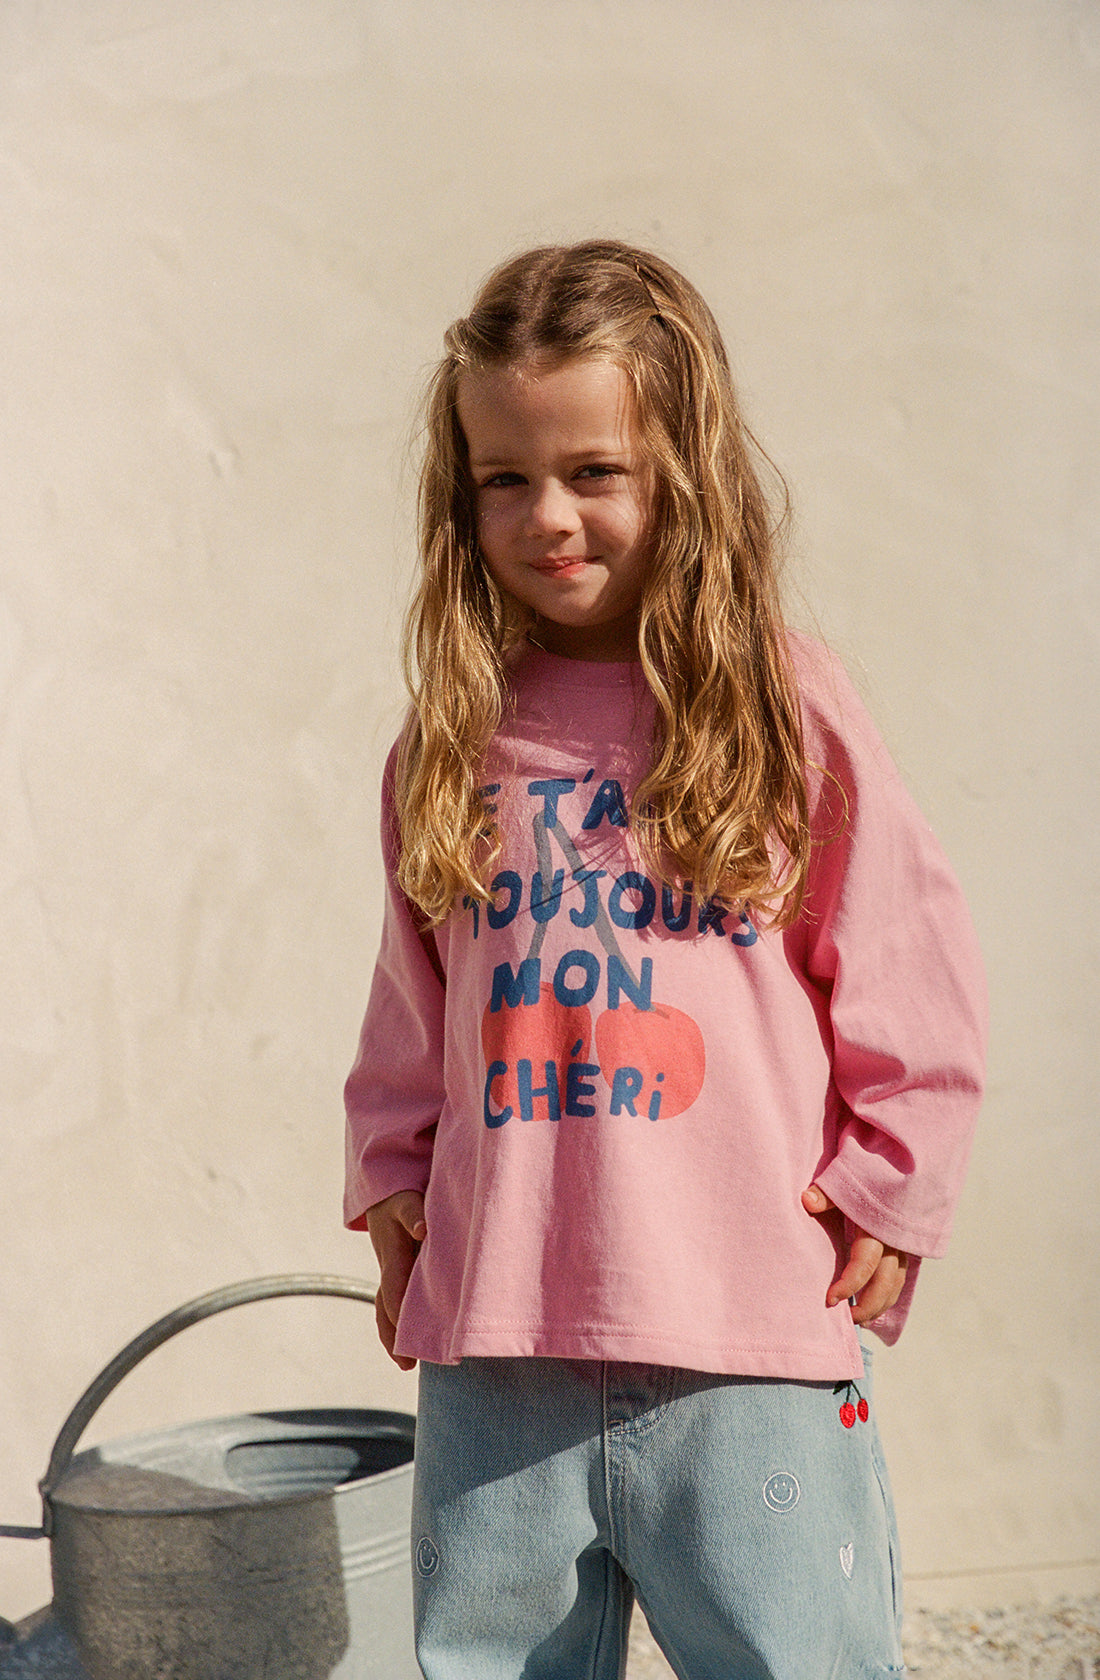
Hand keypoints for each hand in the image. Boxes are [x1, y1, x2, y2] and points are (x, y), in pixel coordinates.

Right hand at [365, 1189, 426, 1370]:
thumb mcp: (406, 1199)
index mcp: (392, 1255)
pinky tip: (413, 1341)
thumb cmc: (399, 1196)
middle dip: (394, 1335)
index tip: (409, 1335)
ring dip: (394, 1334)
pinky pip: (394, 1303)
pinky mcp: (397, 1273)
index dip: (400, 1312)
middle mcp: (388, 1268)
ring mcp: (391, 1273)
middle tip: (406, 1364)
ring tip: (406, 1364)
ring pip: (387, 1308)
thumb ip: (414, 1212)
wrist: (383, 1192)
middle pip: (386, 1307)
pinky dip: (400, 1322)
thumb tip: (422, 1229)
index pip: (394, 1288)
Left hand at [801, 1184, 910, 1325]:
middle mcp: (894, 1240)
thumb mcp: (846, 1178)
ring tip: (861, 1321)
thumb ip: (827, 1193)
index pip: (864, 1265)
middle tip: (847, 1320)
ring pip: (896, 1283)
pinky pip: (900, 1276)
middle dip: (868, 1306)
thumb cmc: (868, 1171)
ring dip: (881, 1305)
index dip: (849, 1285)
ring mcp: (903, 1244)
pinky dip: (889, 1293)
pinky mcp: (905, 1245)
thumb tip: (806, 1200)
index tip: (831, 1300)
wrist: (902, 1162)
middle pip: (886, 1283)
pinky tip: (875, 1306)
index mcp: (877, 1227)